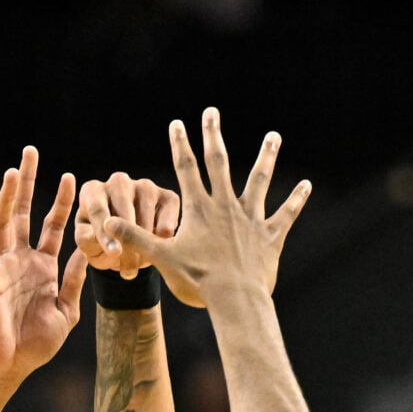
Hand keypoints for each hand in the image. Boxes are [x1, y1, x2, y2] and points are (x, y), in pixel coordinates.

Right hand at [0, 148, 87, 381]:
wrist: (11, 367)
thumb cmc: (36, 343)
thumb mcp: (67, 309)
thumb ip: (75, 281)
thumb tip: (89, 254)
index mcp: (40, 266)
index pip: (51, 225)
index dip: (61, 202)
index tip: (72, 177)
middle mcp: (19, 261)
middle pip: (22, 214)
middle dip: (27, 184)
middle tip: (31, 152)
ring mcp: (2, 270)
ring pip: (2, 227)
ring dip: (6, 201)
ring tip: (12, 175)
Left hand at [76, 174, 180, 280]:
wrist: (124, 247)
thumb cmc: (100, 244)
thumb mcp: (88, 245)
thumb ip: (87, 240)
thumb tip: (98, 236)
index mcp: (93, 192)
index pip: (98, 209)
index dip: (106, 232)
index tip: (114, 252)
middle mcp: (118, 182)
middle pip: (125, 210)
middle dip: (128, 243)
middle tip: (129, 270)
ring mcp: (144, 186)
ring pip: (147, 215)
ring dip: (145, 244)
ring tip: (139, 264)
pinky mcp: (167, 197)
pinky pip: (169, 217)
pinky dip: (164, 237)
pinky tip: (157, 249)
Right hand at [99, 108, 311, 309]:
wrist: (235, 300)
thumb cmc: (197, 281)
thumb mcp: (161, 259)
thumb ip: (136, 237)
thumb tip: (107, 223)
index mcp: (199, 209)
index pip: (185, 169)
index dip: (180, 144)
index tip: (177, 123)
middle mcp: (225, 207)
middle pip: (219, 163)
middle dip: (213, 135)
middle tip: (212, 111)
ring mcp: (250, 220)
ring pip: (259, 181)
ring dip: (266, 156)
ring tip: (273, 135)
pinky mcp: (269, 237)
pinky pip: (285, 214)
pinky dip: (296, 199)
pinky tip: (306, 184)